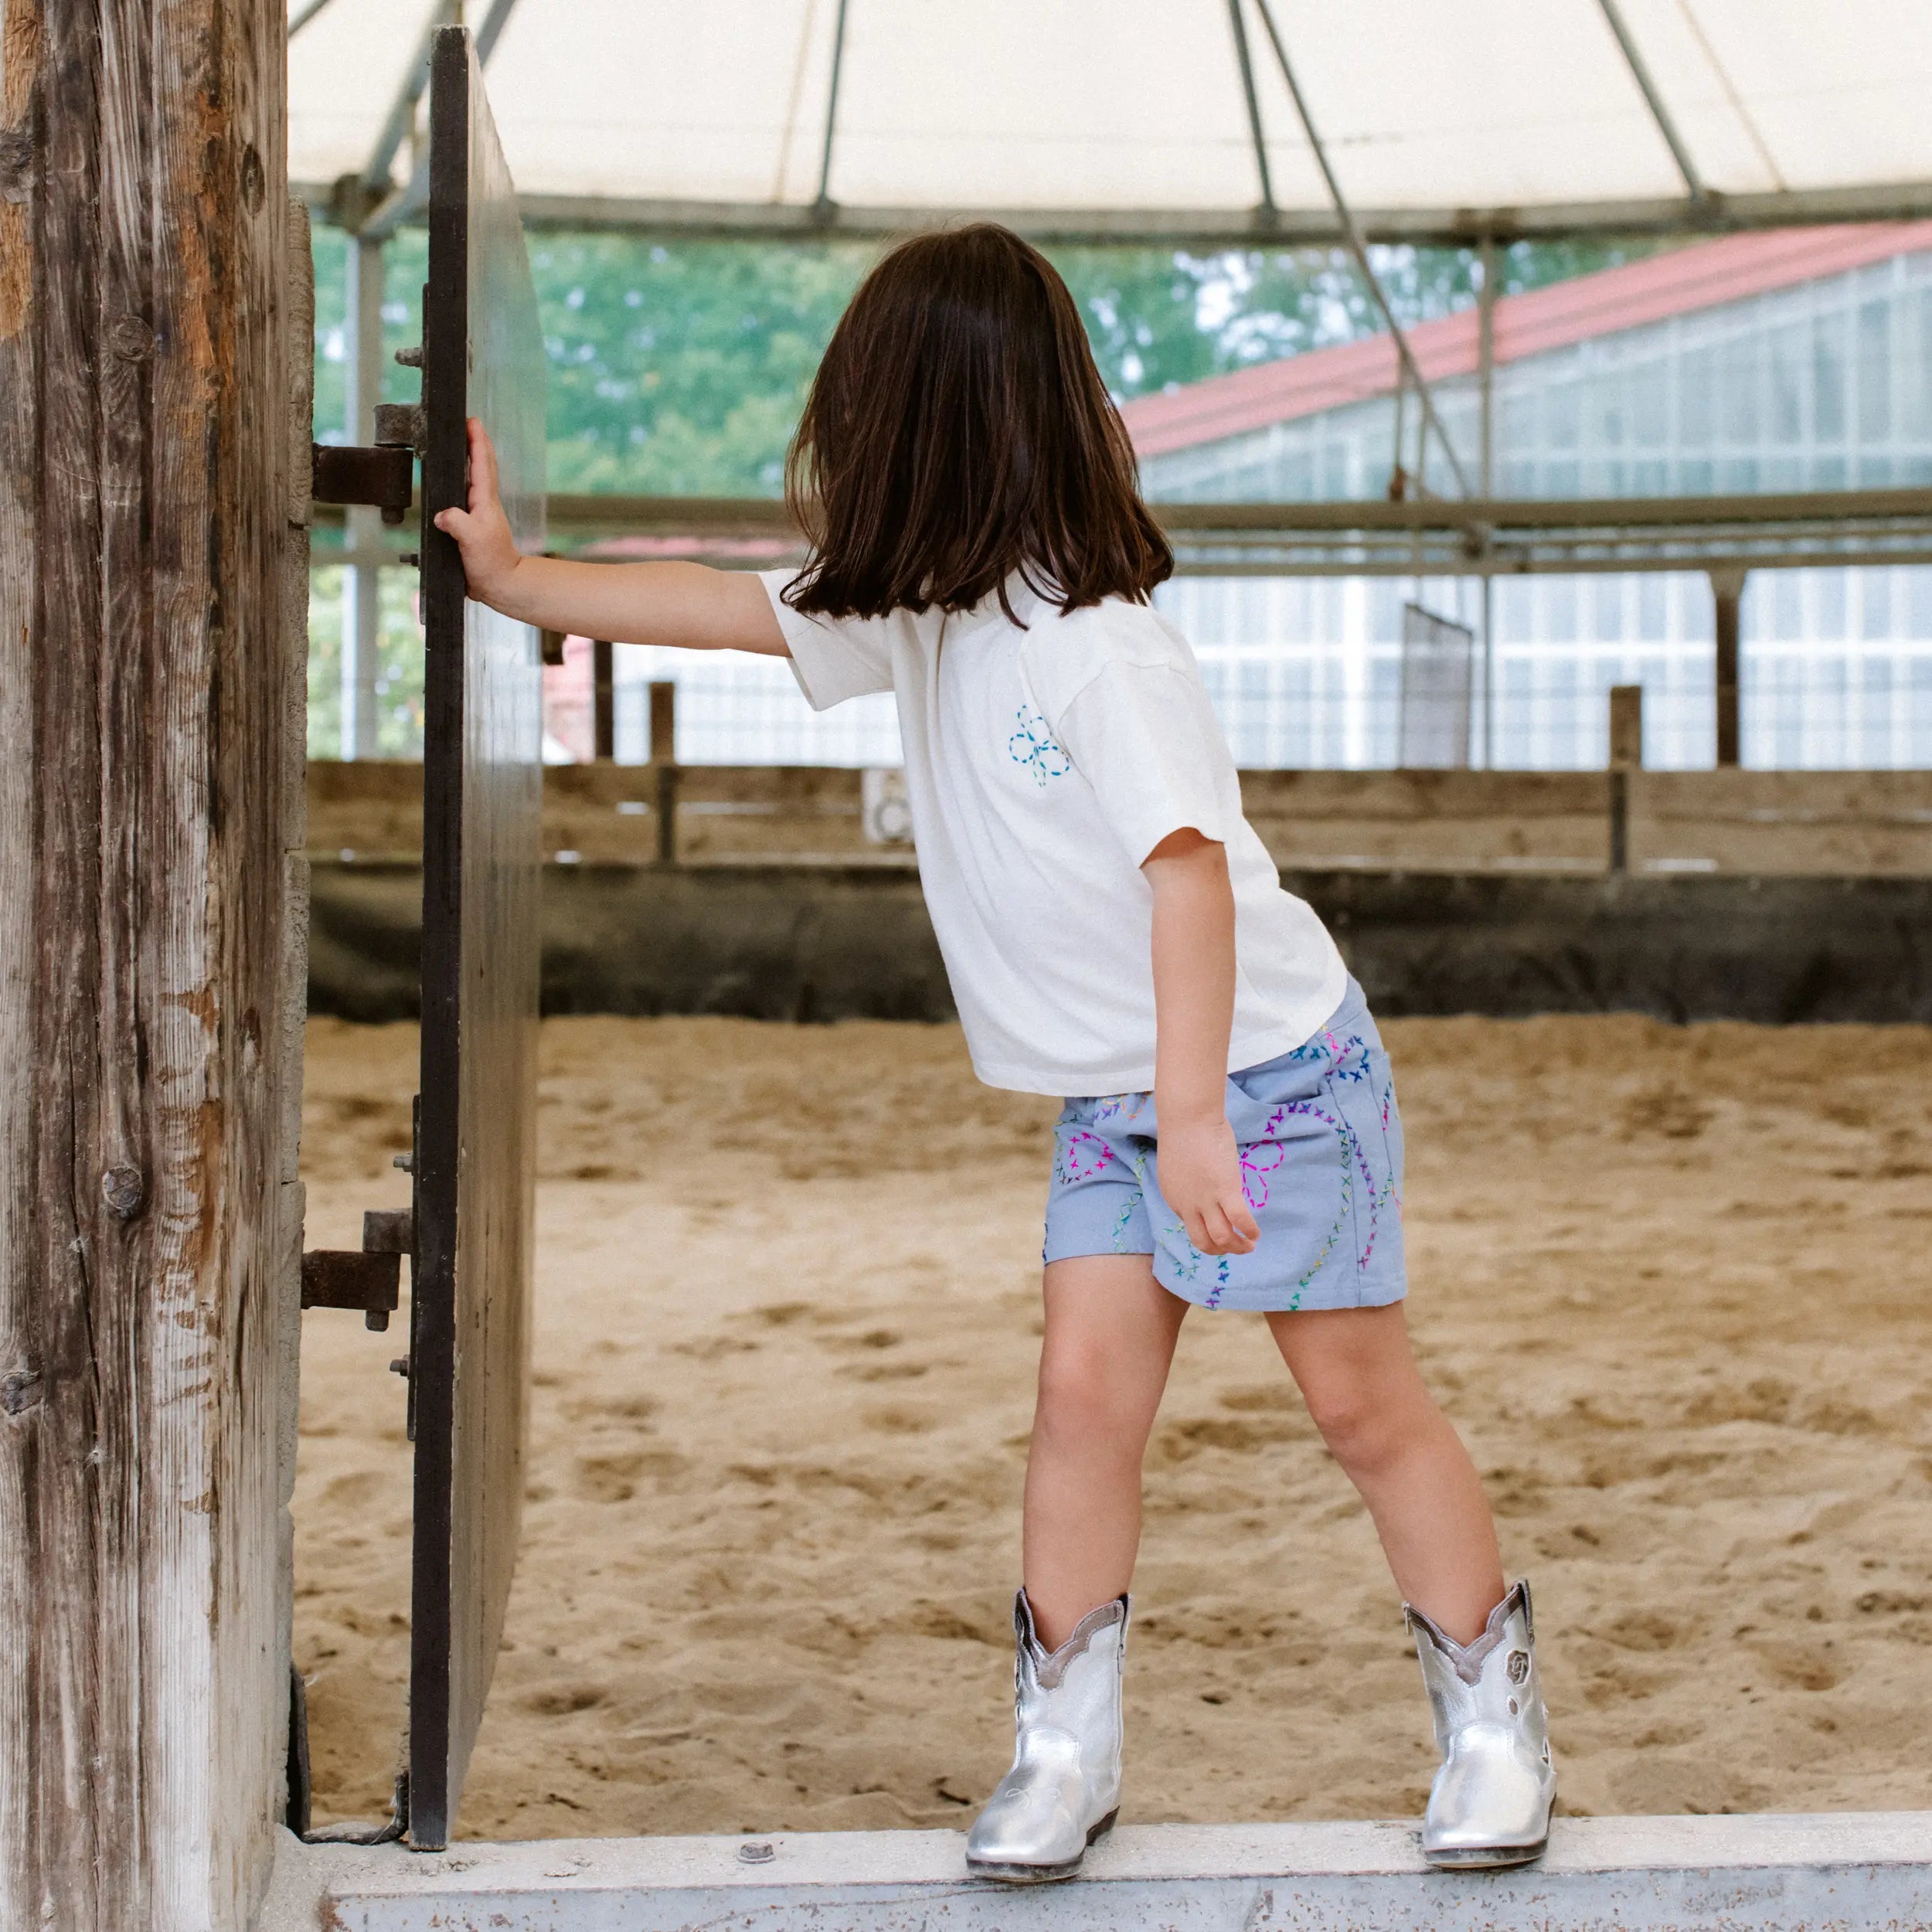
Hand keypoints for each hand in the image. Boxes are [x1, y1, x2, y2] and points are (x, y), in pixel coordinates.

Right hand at [432, 418, 522, 609]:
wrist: (501, 586)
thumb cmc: (492, 563)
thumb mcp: (472, 540)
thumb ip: (457, 523)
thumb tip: (442, 514)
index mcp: (485, 501)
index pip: (482, 463)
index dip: (477, 441)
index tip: (472, 420)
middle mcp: (483, 503)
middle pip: (481, 465)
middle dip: (475, 442)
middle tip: (467, 422)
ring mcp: (479, 513)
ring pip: (474, 479)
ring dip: (469, 459)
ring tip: (460, 443)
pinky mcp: (472, 525)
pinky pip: (464, 497)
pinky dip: (460, 482)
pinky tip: (453, 482)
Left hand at [1156, 1112, 1258, 1256]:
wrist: (1187, 1118)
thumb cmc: (1183, 1132)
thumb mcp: (1178, 1165)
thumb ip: (1188, 1181)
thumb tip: (1203, 1185)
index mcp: (1174, 1199)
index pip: (1191, 1226)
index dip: (1207, 1231)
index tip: (1220, 1227)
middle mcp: (1187, 1206)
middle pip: (1203, 1241)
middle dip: (1221, 1250)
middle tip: (1235, 1248)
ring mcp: (1206, 1200)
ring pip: (1222, 1238)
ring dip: (1237, 1246)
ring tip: (1249, 1245)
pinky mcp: (1226, 1190)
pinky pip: (1239, 1220)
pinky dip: (1249, 1231)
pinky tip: (1256, 1234)